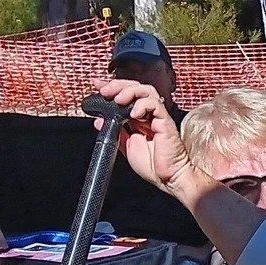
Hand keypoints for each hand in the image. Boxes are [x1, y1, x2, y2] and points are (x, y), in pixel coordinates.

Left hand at [97, 79, 194, 196]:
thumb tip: (99, 120)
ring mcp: (158, 117)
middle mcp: (149, 115)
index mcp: (139, 120)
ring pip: (146, 91)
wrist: (168, 179)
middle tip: (104, 91)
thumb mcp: (126, 148)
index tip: (97, 85)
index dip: (112, 87)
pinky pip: (155, 104)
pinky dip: (143, 104)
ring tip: (117, 99)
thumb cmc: (153, 167)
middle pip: (136, 87)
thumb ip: (114, 132)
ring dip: (129, 91)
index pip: (126, 96)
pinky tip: (134, 113)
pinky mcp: (165, 122)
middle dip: (118, 85)